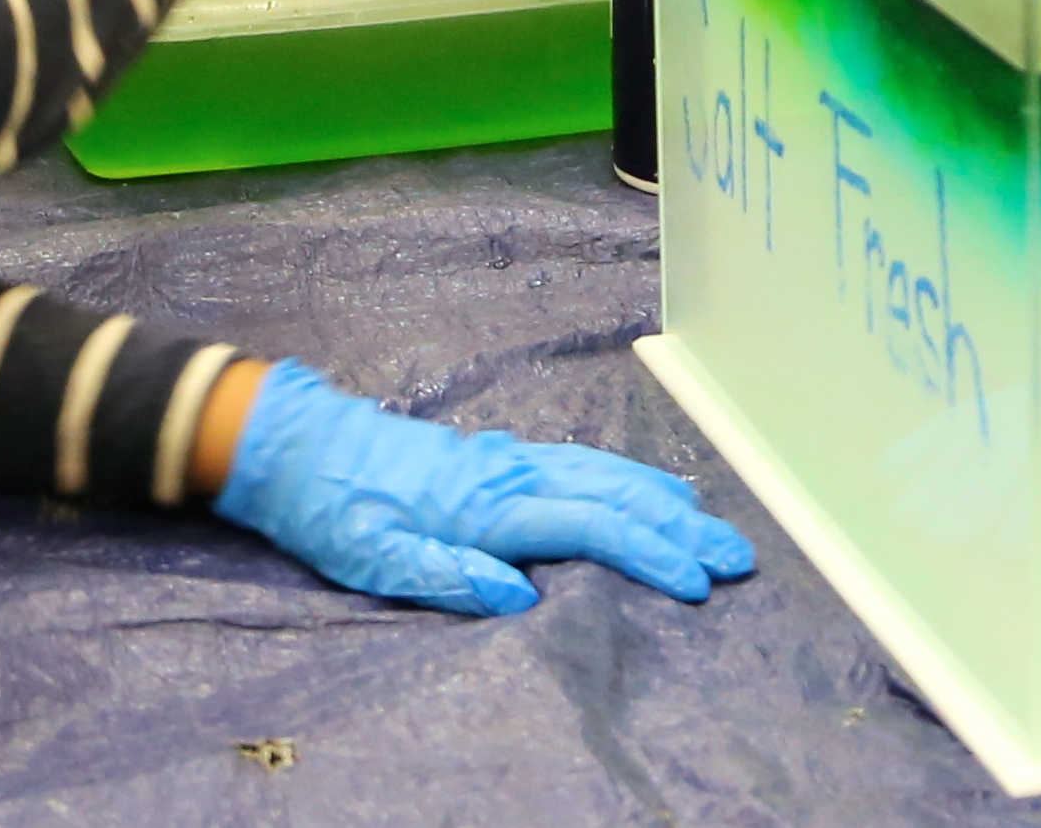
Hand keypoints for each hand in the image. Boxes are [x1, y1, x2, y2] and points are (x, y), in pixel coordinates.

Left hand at [213, 359, 756, 615]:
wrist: (303, 444)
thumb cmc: (337, 512)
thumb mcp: (374, 560)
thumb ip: (449, 576)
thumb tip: (519, 596)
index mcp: (487, 508)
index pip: (589, 528)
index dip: (648, 553)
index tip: (697, 581)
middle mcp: (510, 474)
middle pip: (613, 493)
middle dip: (679, 526)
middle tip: (737, 555)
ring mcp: (508, 458)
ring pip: (603, 470)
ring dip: (662, 498)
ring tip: (711, 523)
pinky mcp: (499, 456)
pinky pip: (581, 461)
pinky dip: (628, 475)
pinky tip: (645, 488)